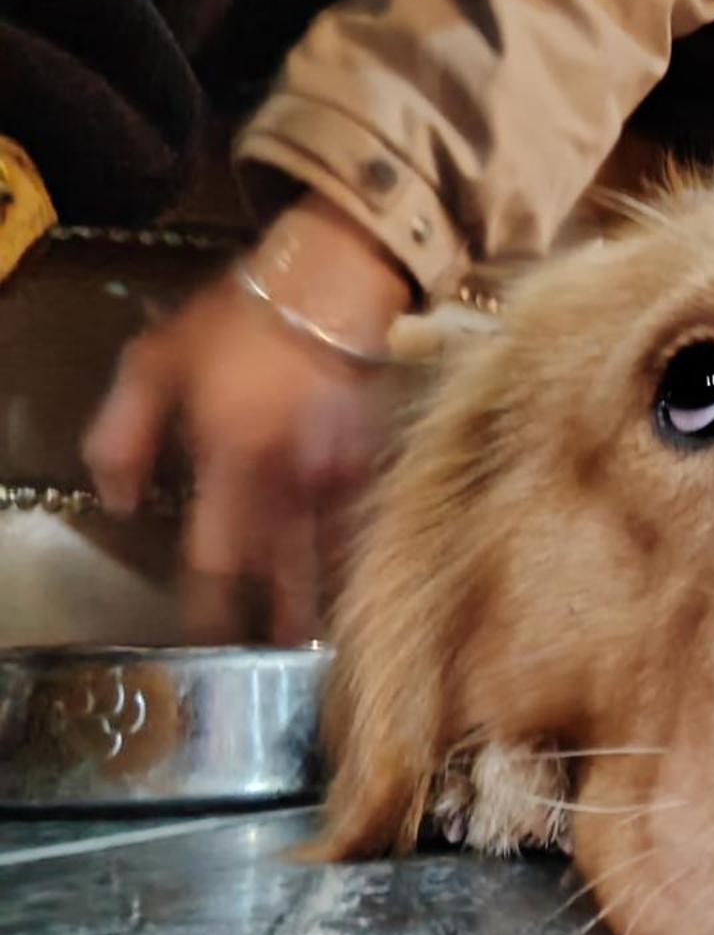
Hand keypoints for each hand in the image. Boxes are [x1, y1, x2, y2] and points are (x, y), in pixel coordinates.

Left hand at [84, 197, 413, 642]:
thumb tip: (117, 497)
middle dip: (279, 617)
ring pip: (330, 553)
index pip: (217, 558)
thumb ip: (123, 433)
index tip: (208, 638)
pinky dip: (354, 553)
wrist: (336, 280)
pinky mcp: (376, 461)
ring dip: (322, 595)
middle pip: (284, 573)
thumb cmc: (242, 317)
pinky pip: (360, 521)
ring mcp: (340, 475)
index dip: (213, 605)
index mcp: (231, 459)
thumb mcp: (155, 360)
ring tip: (316, 634)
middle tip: (275, 654)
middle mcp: (290, 480)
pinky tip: (352, 574)